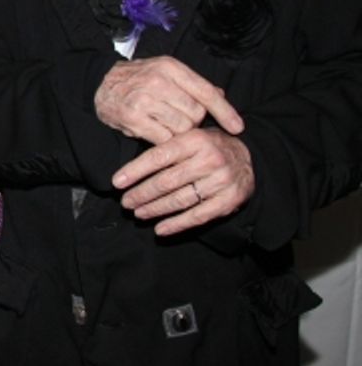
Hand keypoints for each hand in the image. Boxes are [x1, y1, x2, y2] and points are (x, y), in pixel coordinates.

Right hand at [94, 57, 243, 144]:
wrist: (99, 85)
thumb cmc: (137, 79)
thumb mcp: (165, 72)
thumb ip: (192, 84)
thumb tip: (220, 94)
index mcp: (170, 67)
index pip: (206, 91)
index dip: (225, 111)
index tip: (238, 127)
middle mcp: (158, 81)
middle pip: (196, 114)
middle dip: (192, 120)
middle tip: (177, 117)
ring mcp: (145, 100)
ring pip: (182, 128)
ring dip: (178, 132)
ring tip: (164, 123)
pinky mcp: (134, 118)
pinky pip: (164, 139)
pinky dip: (164, 140)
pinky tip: (153, 130)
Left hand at [113, 127, 254, 234]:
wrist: (248, 158)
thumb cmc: (208, 147)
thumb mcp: (190, 137)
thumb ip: (166, 148)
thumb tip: (130, 168)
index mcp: (195, 140)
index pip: (158, 157)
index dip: (135, 170)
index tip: (117, 182)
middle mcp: (210, 160)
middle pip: (167, 181)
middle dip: (142, 193)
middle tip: (126, 201)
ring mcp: (221, 182)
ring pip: (180, 200)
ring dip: (155, 209)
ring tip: (138, 213)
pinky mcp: (229, 201)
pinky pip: (198, 216)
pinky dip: (177, 224)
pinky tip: (160, 229)